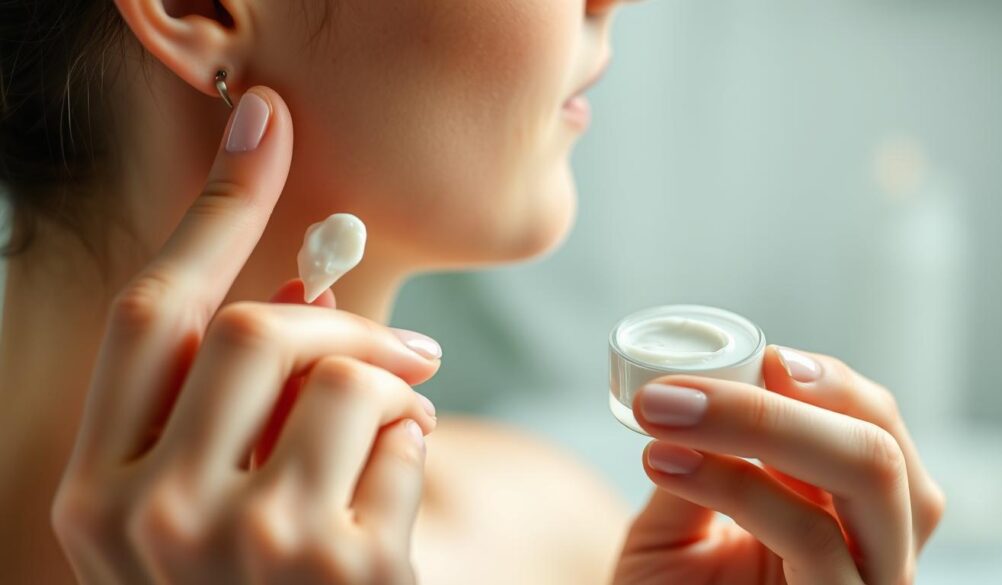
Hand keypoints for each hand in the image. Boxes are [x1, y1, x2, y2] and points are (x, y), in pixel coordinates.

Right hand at [51, 87, 440, 583]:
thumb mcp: (219, 497)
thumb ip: (243, 395)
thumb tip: (305, 278)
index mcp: (95, 492)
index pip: (150, 313)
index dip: (215, 208)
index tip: (265, 121)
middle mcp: (144, 520)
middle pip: (249, 330)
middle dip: (341, 321)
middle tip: (406, 347)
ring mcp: (242, 550)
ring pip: (338, 374)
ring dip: (387, 388)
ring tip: (393, 437)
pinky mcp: (340, 569)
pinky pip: (403, 435)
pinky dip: (419, 442)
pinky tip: (399, 496)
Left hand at [613, 345, 944, 584]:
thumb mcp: (675, 523)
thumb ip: (700, 463)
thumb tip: (692, 390)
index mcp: (846, 514)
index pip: (872, 429)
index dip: (826, 382)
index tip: (753, 354)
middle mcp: (874, 551)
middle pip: (883, 450)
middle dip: (787, 400)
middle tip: (693, 381)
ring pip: (868, 480)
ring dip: (759, 424)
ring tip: (663, 409)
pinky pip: (812, 539)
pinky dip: (737, 483)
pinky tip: (666, 459)